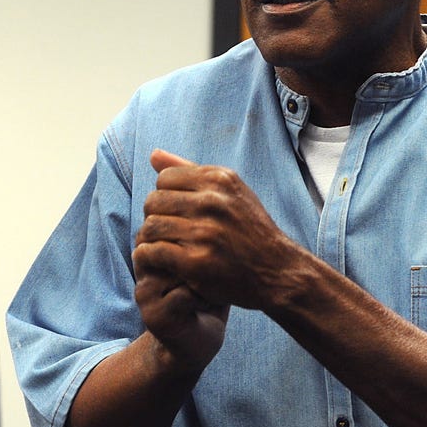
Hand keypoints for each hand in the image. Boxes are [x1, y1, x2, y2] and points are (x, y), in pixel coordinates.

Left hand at [133, 148, 301, 313]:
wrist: (277, 270)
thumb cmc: (250, 229)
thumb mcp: (230, 191)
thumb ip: (190, 171)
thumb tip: (153, 155)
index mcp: (219, 180)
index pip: (164, 178)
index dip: (165, 195)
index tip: (174, 211)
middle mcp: (212, 202)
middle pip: (153, 201)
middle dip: (155, 216)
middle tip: (164, 231)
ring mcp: (204, 232)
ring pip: (150, 227)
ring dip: (150, 239)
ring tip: (161, 246)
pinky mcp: (196, 262)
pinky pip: (152, 252)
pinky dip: (149, 258)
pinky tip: (159, 261)